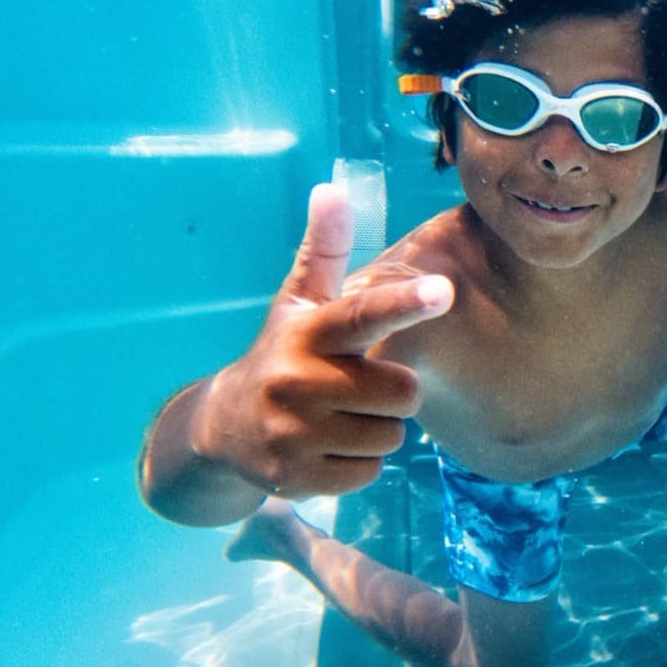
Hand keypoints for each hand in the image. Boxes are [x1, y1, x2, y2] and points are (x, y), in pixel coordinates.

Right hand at [190, 183, 451, 498]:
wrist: (223, 427)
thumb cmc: (282, 353)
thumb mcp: (297, 302)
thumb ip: (323, 251)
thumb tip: (332, 188)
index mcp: (306, 332)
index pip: (362, 314)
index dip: (405, 303)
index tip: (444, 289)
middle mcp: (296, 381)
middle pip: (401, 392)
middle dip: (393, 392)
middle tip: (359, 387)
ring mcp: (294, 433)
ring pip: (390, 437)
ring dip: (379, 430)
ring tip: (341, 417)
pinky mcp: (297, 478)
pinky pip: (370, 473)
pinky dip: (360, 463)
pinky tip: (329, 448)